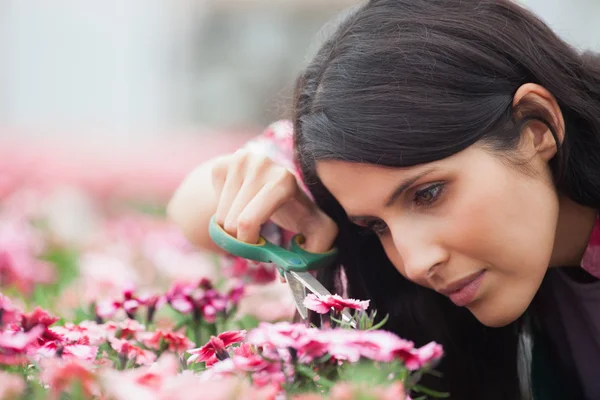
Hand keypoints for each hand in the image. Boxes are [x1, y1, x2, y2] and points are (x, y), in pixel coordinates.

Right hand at [211, 149, 337, 253]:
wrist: (276, 183)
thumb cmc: (296, 211)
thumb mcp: (318, 228)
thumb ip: (319, 249)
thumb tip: (289, 270)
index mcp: (284, 180)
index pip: (247, 222)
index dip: (249, 244)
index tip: (258, 250)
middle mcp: (261, 164)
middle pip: (232, 223)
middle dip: (241, 240)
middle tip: (255, 238)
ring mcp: (239, 160)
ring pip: (220, 217)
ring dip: (232, 229)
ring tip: (250, 220)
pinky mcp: (222, 164)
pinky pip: (213, 204)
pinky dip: (224, 213)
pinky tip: (241, 205)